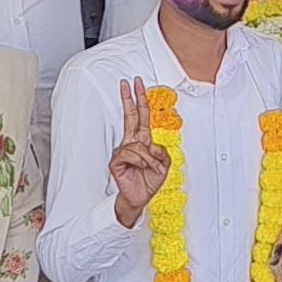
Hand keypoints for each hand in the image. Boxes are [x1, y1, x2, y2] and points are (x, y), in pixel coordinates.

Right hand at [110, 77, 170, 228]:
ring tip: (150, 168)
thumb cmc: (150, 180)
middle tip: (127, 83)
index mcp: (143, 140)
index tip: (137, 85)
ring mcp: (123, 151)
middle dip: (130, 98)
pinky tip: (140, 168)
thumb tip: (152, 145)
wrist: (140, 198)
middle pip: (131, 116)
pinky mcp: (116, 161)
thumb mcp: (164, 164)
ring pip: (138, 145)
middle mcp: (132, 143)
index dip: (140, 100)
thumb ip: (162, 151)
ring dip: (148, 158)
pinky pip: (130, 154)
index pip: (141, 115)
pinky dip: (140, 162)